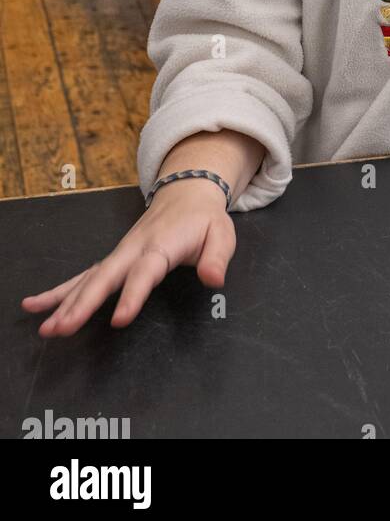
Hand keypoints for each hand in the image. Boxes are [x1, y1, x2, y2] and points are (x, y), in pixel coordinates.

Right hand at [21, 178, 235, 335]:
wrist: (187, 192)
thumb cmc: (204, 219)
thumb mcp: (222, 233)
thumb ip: (217, 258)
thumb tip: (213, 279)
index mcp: (161, 244)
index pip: (145, 271)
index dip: (132, 295)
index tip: (118, 319)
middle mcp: (133, 249)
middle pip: (105, 277)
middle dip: (82, 303)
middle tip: (62, 328)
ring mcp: (119, 253)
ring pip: (88, 279)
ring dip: (65, 302)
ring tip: (46, 327)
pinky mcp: (112, 259)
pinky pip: (83, 276)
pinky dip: (58, 291)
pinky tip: (35, 305)